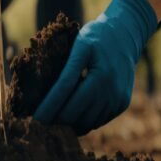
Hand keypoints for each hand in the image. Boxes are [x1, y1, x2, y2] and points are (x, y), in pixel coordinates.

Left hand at [34, 0, 156, 134]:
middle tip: (41, 122)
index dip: (48, 108)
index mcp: (96, 70)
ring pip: (86, 123)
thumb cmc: (96, 37)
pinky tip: (75, 110)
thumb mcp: (79, 45)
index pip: (65, 92)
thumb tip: (45, 95)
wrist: (126, 37)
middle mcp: (109, 87)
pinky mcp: (122, 105)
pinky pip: (97, 121)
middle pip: (75, 114)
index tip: (35, 121)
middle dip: (56, 120)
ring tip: (56, 116)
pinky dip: (84, 119)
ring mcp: (117, 98)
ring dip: (70, 123)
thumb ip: (66, 69)